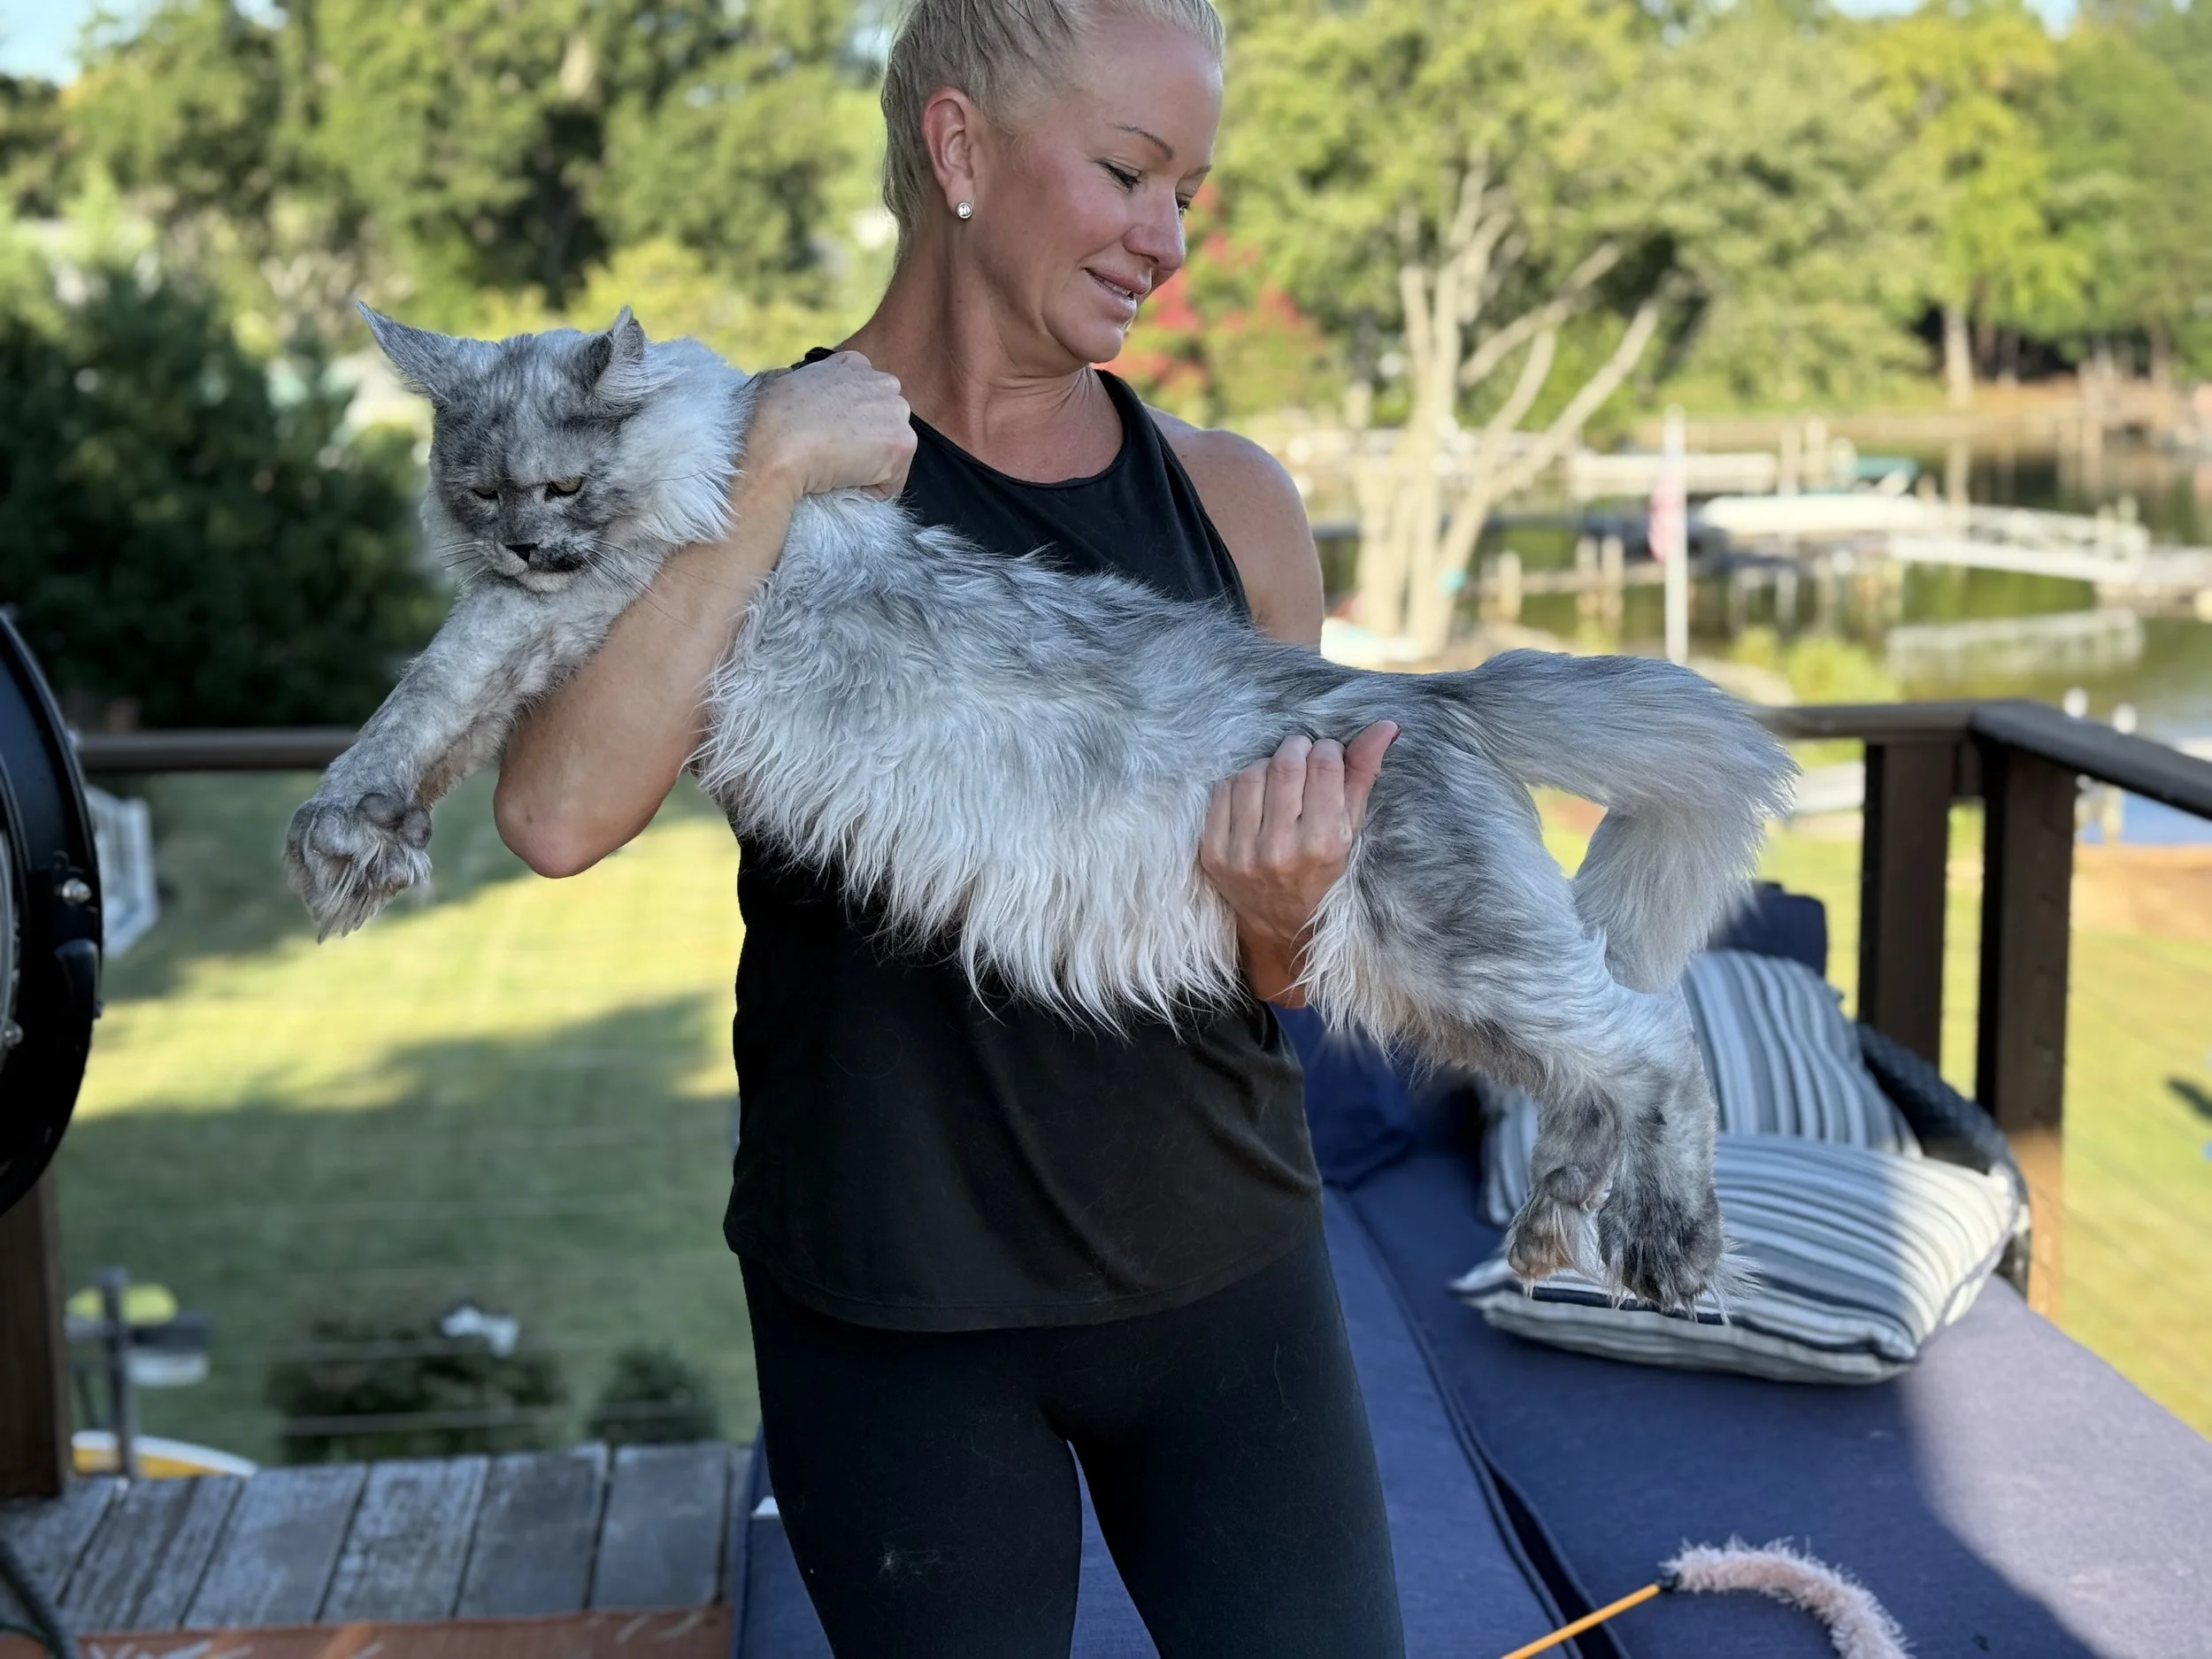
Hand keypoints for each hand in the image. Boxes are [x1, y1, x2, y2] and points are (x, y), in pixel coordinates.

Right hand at [741, 350, 915, 506]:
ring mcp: (896, 411)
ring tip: (836, 467)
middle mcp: (882, 381)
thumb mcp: (786, 382)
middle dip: (865, 443)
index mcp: (854, 364)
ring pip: (890, 453)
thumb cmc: (772, 420)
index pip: (865, 398)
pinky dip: (870, 490)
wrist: (778, 448)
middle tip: (831, 454)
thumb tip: (799, 392)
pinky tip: (844, 480)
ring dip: (868, 467)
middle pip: (884, 424)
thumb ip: (806, 384)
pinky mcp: (903, 444)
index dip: (848, 424)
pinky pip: (891, 481)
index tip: (827, 436)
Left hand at [1200, 721, 1398, 1002]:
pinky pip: (1222, 792)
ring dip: (1266, 765)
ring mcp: (1241, 854)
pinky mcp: (1212, 854)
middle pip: (1286, 765)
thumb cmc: (1323, 872)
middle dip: (1297, 749)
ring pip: (1251, 774)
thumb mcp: (1350, 830)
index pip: (1323, 766)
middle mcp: (1281, 851)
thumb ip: (1363, 775)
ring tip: (1278, 778)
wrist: (1279, 925)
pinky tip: (1254, 796)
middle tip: (1302, 755)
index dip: (1327, 749)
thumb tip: (1386, 726)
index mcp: (1324, 845)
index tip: (1327, 753)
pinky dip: (1238, 784)